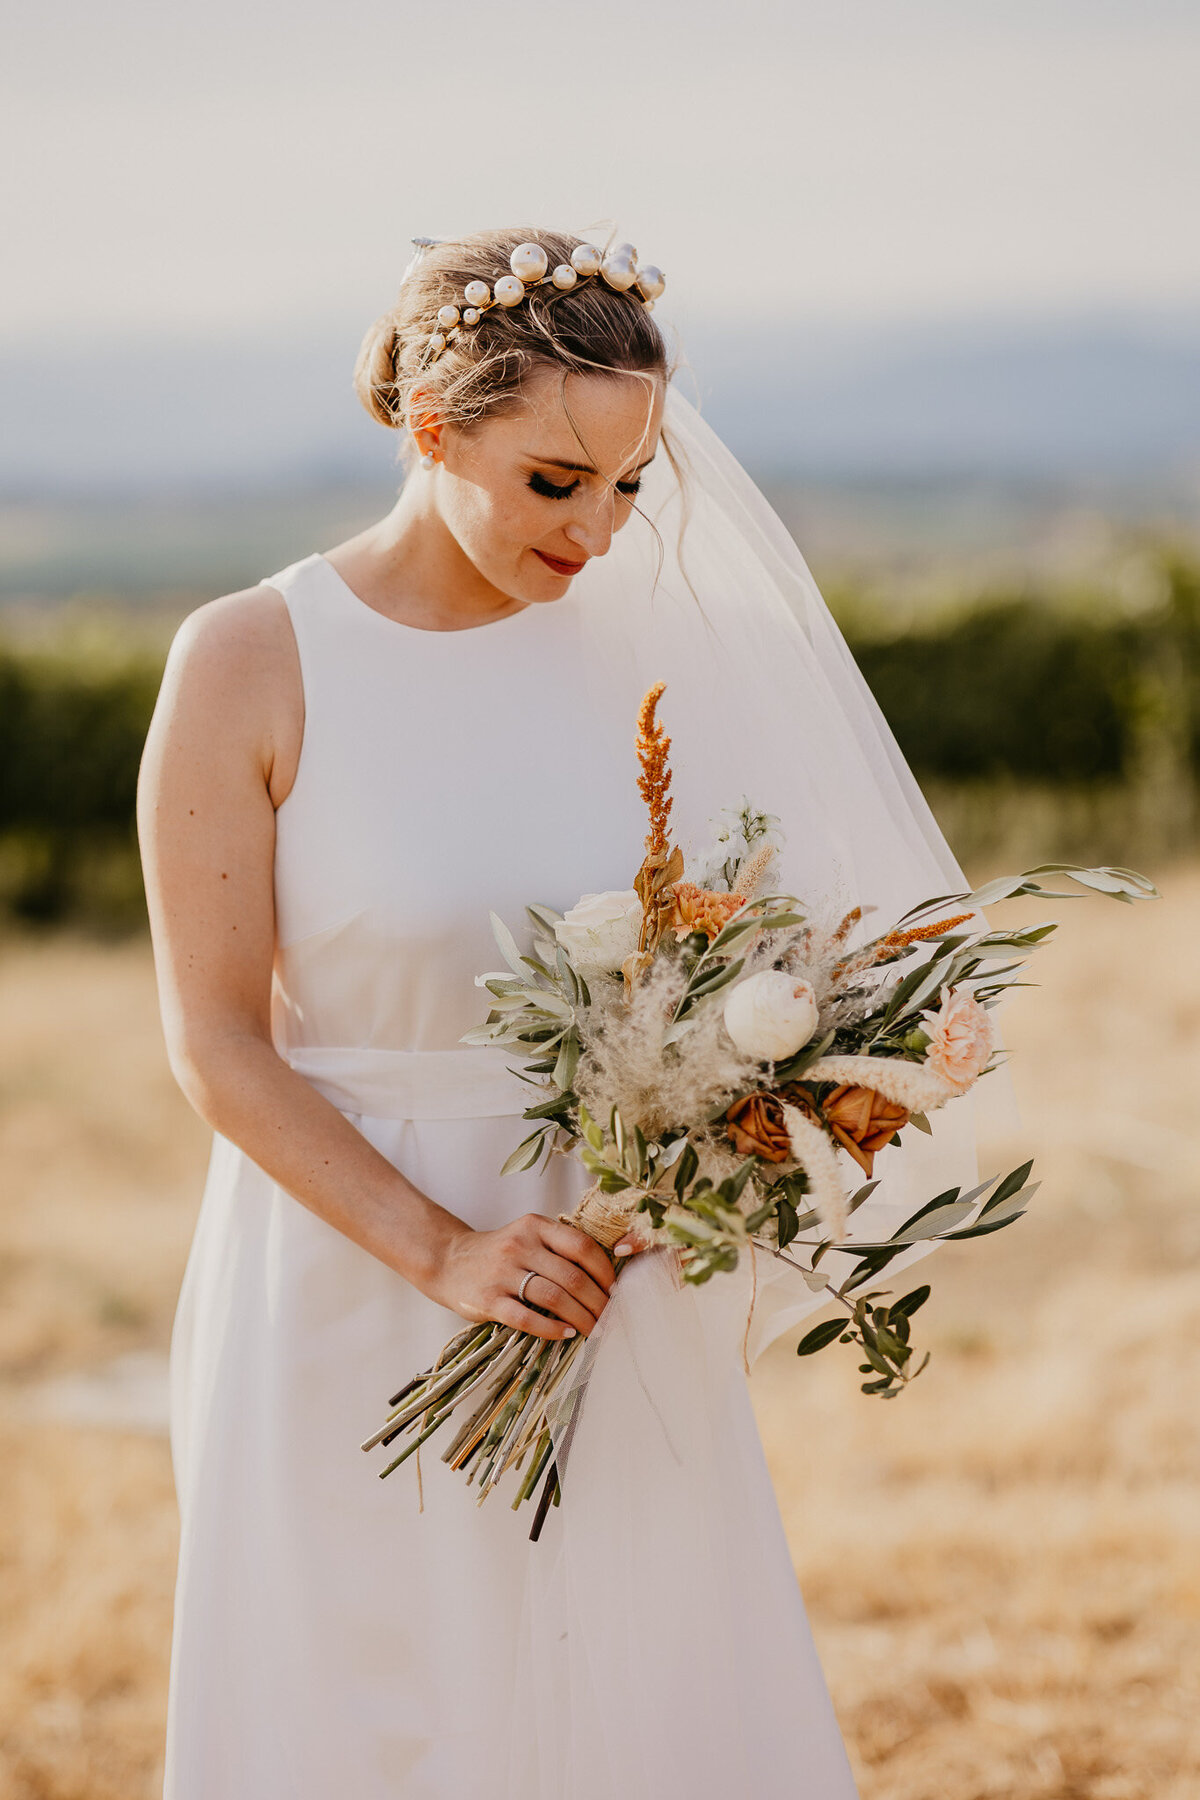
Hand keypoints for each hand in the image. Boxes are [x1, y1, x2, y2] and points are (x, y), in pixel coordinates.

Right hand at [432, 1213, 640, 1340]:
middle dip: (597, 1301)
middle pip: (572, 1276)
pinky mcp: (488, 1299)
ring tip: (593, 1329)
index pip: (581, 1245)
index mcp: (535, 1226)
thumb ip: (559, 1247)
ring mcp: (502, 1272)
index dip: (604, 1271)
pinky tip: (565, 1334)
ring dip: (580, 1317)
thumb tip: (605, 1276)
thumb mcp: (528, 1236)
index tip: (614, 1290)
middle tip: (608, 1317)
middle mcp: (520, 1245)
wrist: (448, 1261)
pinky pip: (526, 1318)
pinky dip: (551, 1329)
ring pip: (554, 1297)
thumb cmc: (499, 1253)